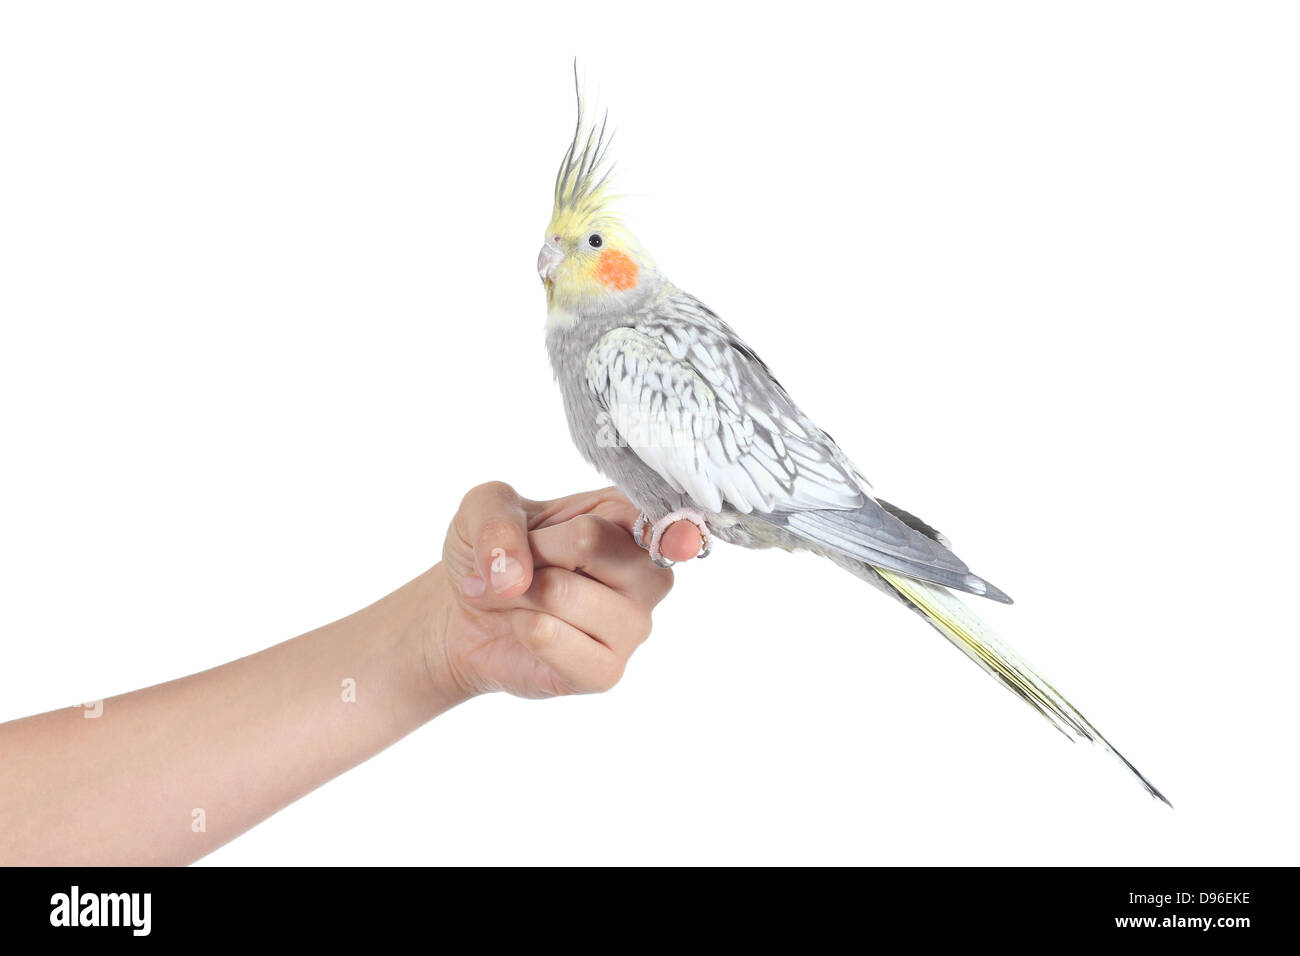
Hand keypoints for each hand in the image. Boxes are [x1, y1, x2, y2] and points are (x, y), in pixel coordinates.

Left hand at [429, 482, 702, 698]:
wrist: (466, 616)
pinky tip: (521, 628)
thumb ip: (496, 521)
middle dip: (532, 549)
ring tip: (509, 596)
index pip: (653, 517)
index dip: (675, 530)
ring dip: (515, 591)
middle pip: (592, 543)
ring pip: (563, 592)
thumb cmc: (494, 553)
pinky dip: (519, 627)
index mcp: (631, 521)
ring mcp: (633, 626)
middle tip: (517, 562)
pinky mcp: (607, 671)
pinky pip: (552, 638)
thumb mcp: (483, 509)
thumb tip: (515, 574)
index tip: (680, 540)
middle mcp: (647, 573)